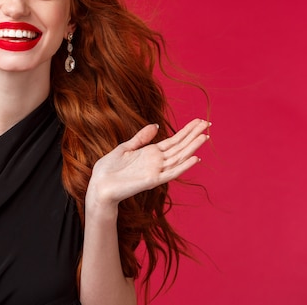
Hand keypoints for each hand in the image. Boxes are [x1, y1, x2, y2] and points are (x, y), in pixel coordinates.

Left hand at [86, 119, 209, 210]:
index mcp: (150, 153)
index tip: (199, 121)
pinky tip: (195, 158)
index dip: (186, 131)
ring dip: (192, 147)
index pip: (173, 140)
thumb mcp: (126, 147)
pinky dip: (183, 166)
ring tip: (205, 136)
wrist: (99, 185)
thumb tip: (156, 125)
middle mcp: (156, 161)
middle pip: (179, 146)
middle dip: (193, 135)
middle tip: (208, 123)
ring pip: (178, 157)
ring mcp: (155, 171)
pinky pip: (171, 173)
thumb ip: (141, 138)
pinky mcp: (152, 180)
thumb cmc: (109, 168)